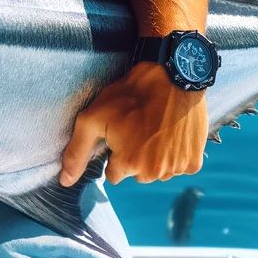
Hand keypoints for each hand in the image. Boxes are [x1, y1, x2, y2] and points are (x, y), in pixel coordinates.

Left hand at [60, 61, 207, 184]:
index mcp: (128, 164)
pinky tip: (172, 133)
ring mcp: (176, 167)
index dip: (116, 152)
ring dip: (156, 157)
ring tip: (155, 128)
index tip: (121, 132)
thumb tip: (64, 182)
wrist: (171, 75)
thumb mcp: (93, 118)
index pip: (114, 174)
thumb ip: (76, 152)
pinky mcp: (194, 161)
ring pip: (158, 172)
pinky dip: (176, 154)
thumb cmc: (130, 94)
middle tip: (138, 127)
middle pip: (137, 174)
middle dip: (135, 156)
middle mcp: (154, 171)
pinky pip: (180, 167)